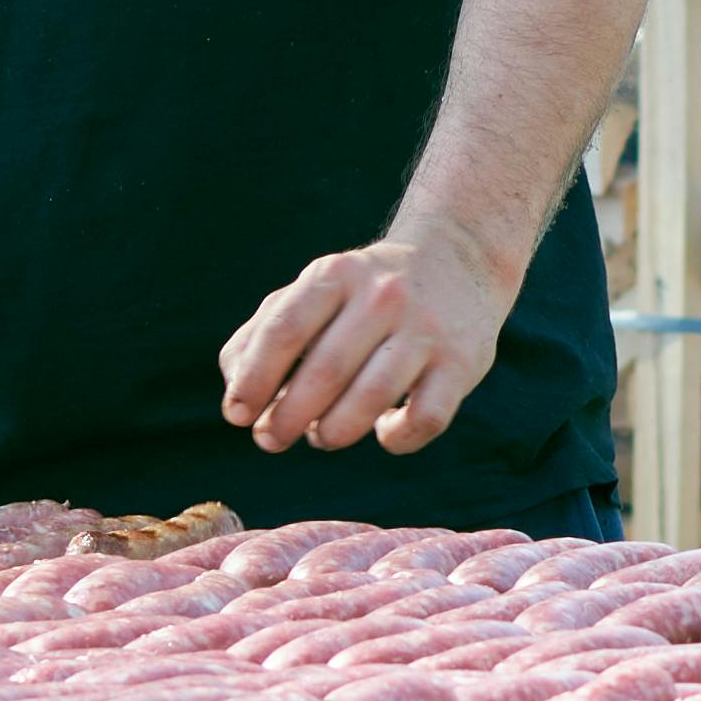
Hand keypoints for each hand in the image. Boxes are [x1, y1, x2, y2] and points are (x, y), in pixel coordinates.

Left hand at [219, 229, 515, 455]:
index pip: (285, 330)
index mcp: (337, 274)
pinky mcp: (463, 363)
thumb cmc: (364, 290)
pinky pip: (423, 420)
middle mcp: (384, 297)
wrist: (460, 260)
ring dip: (333, 432)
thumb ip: (265, 332)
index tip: (237, 415)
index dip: (254, 379)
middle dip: (286, 417)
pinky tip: (382, 431)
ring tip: (320, 436)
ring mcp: (427, 330)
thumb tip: (237, 398)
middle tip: (270, 440)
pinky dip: (395, 439)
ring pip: (371, 399)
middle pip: (325, 371)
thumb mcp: (316, 288)